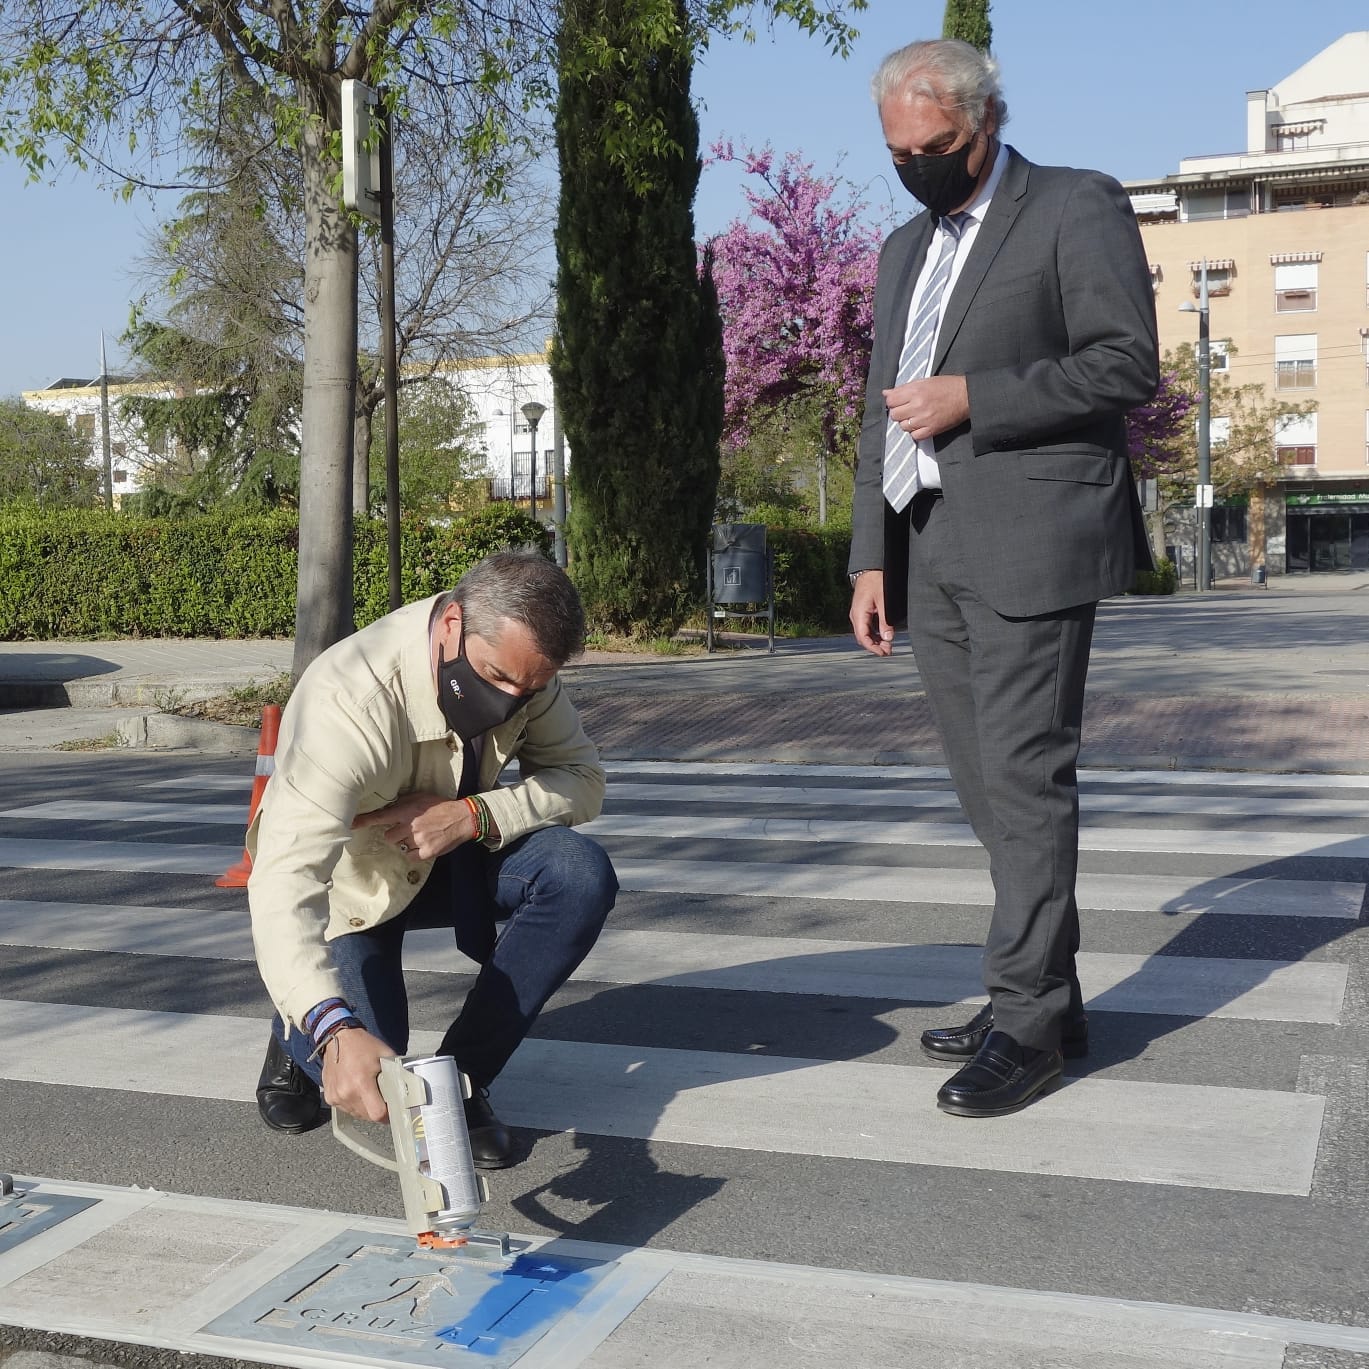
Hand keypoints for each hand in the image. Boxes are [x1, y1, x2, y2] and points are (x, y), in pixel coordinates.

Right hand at [321, 1027, 395, 1122]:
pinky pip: (346, 1109)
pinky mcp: (330, 1097)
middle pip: (367, 1116)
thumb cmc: (362, 1045)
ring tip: (367, 1091)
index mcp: (361, 1083)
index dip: (387, 1115)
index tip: (392, 1110)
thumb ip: (397, 1072)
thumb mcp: (385, 1054)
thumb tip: (409, 1086)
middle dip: (377, 1110)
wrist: (338, 1038)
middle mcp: (346, 1093)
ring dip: (364, 1108)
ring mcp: (336, 1097)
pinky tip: (356, 1090)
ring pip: (356, 1114)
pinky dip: (353, 1104)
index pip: (377, 1114)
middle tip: (381, 1097)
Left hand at [352, 791, 475, 860]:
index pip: (380, 817)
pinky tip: (424, 844)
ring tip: (421, 836)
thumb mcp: (421, 798)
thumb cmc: (441, 806)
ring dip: (407, 843)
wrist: (462, 818)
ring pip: (400, 846)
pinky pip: (410, 856)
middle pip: (389, 837)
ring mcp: (418, 840)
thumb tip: (388, 807)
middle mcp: (410, 826)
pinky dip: (415, 852)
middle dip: (396, 834)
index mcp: (407, 811)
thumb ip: (403, 803)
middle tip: (408, 830)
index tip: (350, 824)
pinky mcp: (426, 852)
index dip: (364, 821)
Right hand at [849, 571, 894, 656]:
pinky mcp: (861, 612)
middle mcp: (855, 616)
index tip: (883, 653)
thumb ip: (885, 621)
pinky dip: (874, 634)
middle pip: (863, 637)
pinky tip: (883, 635)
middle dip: (875, 646)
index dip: (873, 648)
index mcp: (859, 614)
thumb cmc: (876, 581)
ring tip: (887, 645)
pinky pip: (866, 627)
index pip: (863, 637)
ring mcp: (857, 614)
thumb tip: (888, 638)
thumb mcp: (884, 601)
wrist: (869, 570)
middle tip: (889, 651)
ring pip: (864, 633)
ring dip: (875, 640)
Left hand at [883, 374, 969, 441]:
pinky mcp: (932, 430)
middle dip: (898, 412)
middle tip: (907, 409)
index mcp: (916, 391)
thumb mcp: (924, 381)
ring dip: (906, 422)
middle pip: (894, 415)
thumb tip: (885, 393)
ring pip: (903, 426)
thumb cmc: (947, 386)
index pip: (891, 401)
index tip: (898, 401)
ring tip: (916, 416)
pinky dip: (915, 432)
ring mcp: (925, 419)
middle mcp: (918, 405)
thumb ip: (903, 388)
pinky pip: (914, 436)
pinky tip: (921, 424)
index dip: (892, 401)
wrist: (967, 396)